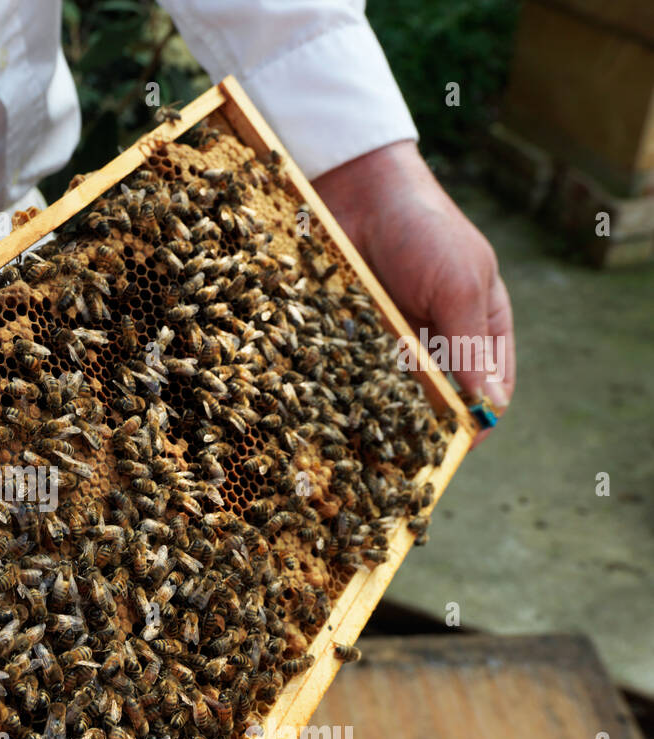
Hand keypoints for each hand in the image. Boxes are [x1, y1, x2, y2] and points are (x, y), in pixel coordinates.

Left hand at [313, 141, 514, 442]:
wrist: (359, 192)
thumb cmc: (424, 231)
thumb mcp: (458, 286)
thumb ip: (469, 346)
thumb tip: (490, 406)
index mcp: (482, 328)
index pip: (490, 390)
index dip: (478, 421)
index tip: (459, 446)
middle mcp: (439, 340)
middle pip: (439, 400)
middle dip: (424, 428)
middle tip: (406, 457)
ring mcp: (394, 340)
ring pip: (392, 395)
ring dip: (382, 416)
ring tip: (368, 441)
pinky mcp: (354, 336)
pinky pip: (352, 375)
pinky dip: (348, 392)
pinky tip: (336, 410)